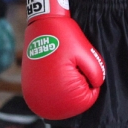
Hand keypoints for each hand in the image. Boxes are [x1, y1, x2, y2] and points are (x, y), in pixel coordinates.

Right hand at [21, 0, 105, 119]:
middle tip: (71, 64)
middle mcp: (45, 101)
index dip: (91, 81)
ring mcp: (34, 97)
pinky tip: (54, 70)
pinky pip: (48, 97)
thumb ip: (97, 73)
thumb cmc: (66, 37)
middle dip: (79, 84)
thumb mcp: (88, 53)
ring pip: (62, 100)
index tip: (81, 64)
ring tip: (62, 65)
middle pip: (75, 102)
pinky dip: (54, 88)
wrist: (42, 24)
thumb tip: (96, 86)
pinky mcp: (29, 91)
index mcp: (63, 93)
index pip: (89, 99)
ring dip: (66, 87)